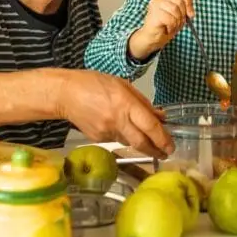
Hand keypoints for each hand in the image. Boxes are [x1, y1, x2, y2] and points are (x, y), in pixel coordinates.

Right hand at [57, 70, 174, 158]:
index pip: (149, 125)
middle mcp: (117, 120)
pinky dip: (123, 136)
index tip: (171, 146)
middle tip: (165, 153)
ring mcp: (106, 132)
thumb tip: (160, 116)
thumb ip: (143, 102)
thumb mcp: (123, 85)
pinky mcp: (97, 139)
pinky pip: (116, 140)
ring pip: (129, 142)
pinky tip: (118, 126)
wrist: (65, 94)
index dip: (163, 138)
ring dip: (139, 141)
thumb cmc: (94, 83)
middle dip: (156, 150)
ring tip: (144, 136)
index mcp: (125, 103)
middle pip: (141, 143)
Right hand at [128, 0, 197, 59]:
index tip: (190, 15)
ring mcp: (155, 5)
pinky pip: (170, 19)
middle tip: (177, 23)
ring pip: (175, 10)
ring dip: (177, 22)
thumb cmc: (165, 25)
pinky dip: (172, 26)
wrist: (153, 39)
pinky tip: (167, 29)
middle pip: (180, 2)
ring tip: (171, 26)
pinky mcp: (154, 14)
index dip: (189, 5)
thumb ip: (186, 0)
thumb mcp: (180, 12)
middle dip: (182, 15)